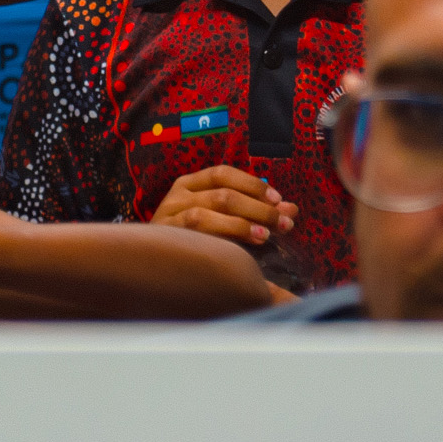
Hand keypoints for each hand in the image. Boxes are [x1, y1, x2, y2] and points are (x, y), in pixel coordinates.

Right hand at [150, 164, 297, 248]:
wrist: (150, 268)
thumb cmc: (191, 242)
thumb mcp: (222, 220)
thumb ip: (255, 213)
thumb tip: (292, 209)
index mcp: (189, 185)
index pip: (223, 173)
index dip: (253, 184)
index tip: (279, 200)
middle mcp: (177, 195)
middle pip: (224, 192)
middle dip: (259, 207)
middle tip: (284, 223)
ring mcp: (170, 215)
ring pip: (213, 207)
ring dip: (246, 220)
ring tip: (266, 234)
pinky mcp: (167, 235)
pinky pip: (200, 227)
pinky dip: (228, 232)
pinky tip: (245, 245)